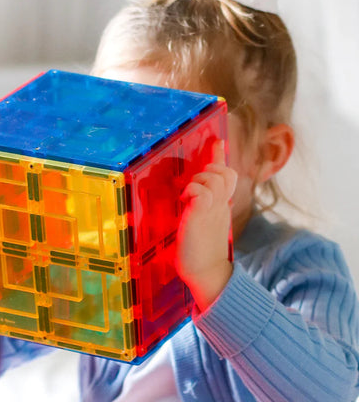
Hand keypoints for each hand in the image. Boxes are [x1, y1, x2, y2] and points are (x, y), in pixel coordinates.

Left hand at [176, 139, 236, 310]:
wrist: (207, 273)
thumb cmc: (201, 249)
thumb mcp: (205, 222)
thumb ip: (204, 206)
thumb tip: (195, 196)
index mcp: (221, 205)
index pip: (227, 174)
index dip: (220, 156)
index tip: (218, 141)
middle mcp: (220, 204)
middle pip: (225, 172)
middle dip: (210, 169)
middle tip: (194, 186)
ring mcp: (212, 210)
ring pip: (213, 178)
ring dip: (199, 180)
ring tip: (188, 196)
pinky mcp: (201, 217)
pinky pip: (201, 192)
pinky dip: (192, 191)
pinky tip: (186, 201)